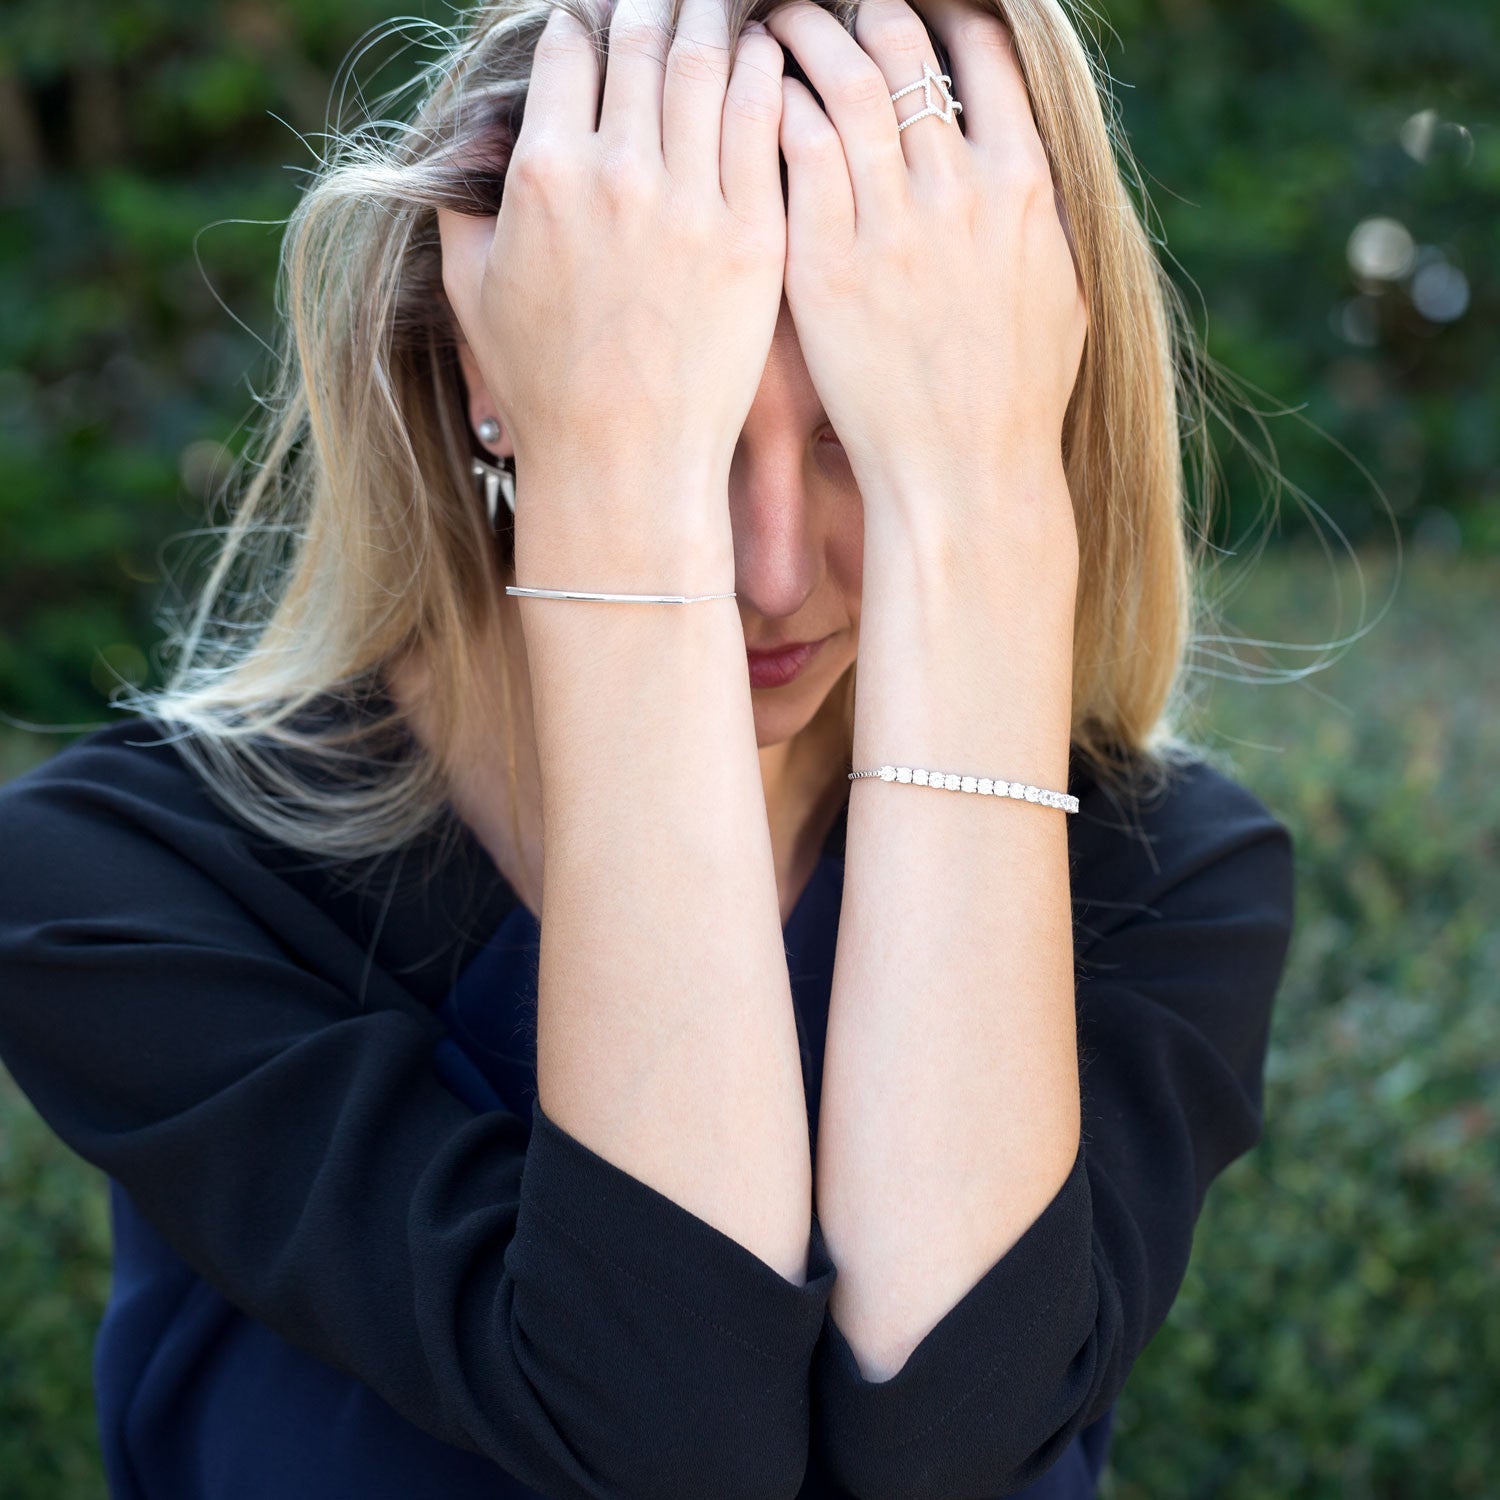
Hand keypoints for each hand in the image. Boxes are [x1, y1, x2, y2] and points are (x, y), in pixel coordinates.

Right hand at [436, 0, 786, 569]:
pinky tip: (766, 55)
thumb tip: (468, 153)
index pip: (567, 51)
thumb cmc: (544, 388)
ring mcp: (691, 201)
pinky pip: (762, 122)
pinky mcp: (753, 235)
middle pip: (640, 40)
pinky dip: (764, 72)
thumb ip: (462, 207)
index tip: (597, 21)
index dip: (583, 23)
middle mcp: (617, 171)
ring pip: (706, 64)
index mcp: (543, 171)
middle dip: (651, 5)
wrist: (625, 461)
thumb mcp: (472, 293)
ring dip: (710, 19)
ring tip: (716, 8)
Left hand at [764, 0, 1086, 533]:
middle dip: (865, 7)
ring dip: (804, 34)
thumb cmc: (1016, 399)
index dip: (946, 12)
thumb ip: (1041, 215)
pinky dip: (771, 105)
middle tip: (835, 4)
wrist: (961, 475)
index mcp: (1022, 185)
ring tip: (779, 21)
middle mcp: (956, 188)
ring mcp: (887, 224)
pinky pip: (792, 150)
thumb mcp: (1062, 295)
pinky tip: (756, 98)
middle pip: (902, 47)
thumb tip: (1023, 162)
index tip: (919, 7)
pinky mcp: (824, 263)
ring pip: (840, 82)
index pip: (985, 52)